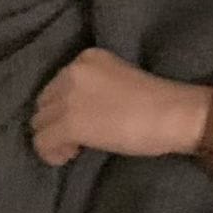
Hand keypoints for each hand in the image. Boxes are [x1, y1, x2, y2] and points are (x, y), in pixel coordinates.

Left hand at [31, 48, 208, 167]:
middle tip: (80, 137)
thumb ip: (94, 88)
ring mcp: (68, 96)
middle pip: (44, 102)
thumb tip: (78, 113)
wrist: (172, 113)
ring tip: (77, 147)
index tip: (87, 120)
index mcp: (87, 57)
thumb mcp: (118, 81)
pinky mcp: (69, 122)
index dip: (67, 106)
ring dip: (54, 137)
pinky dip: (52, 154)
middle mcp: (71, 71)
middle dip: (57, 120)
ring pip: (39, 122)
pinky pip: (41, 142)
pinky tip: (71, 156)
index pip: (58, 84)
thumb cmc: (158, 101)